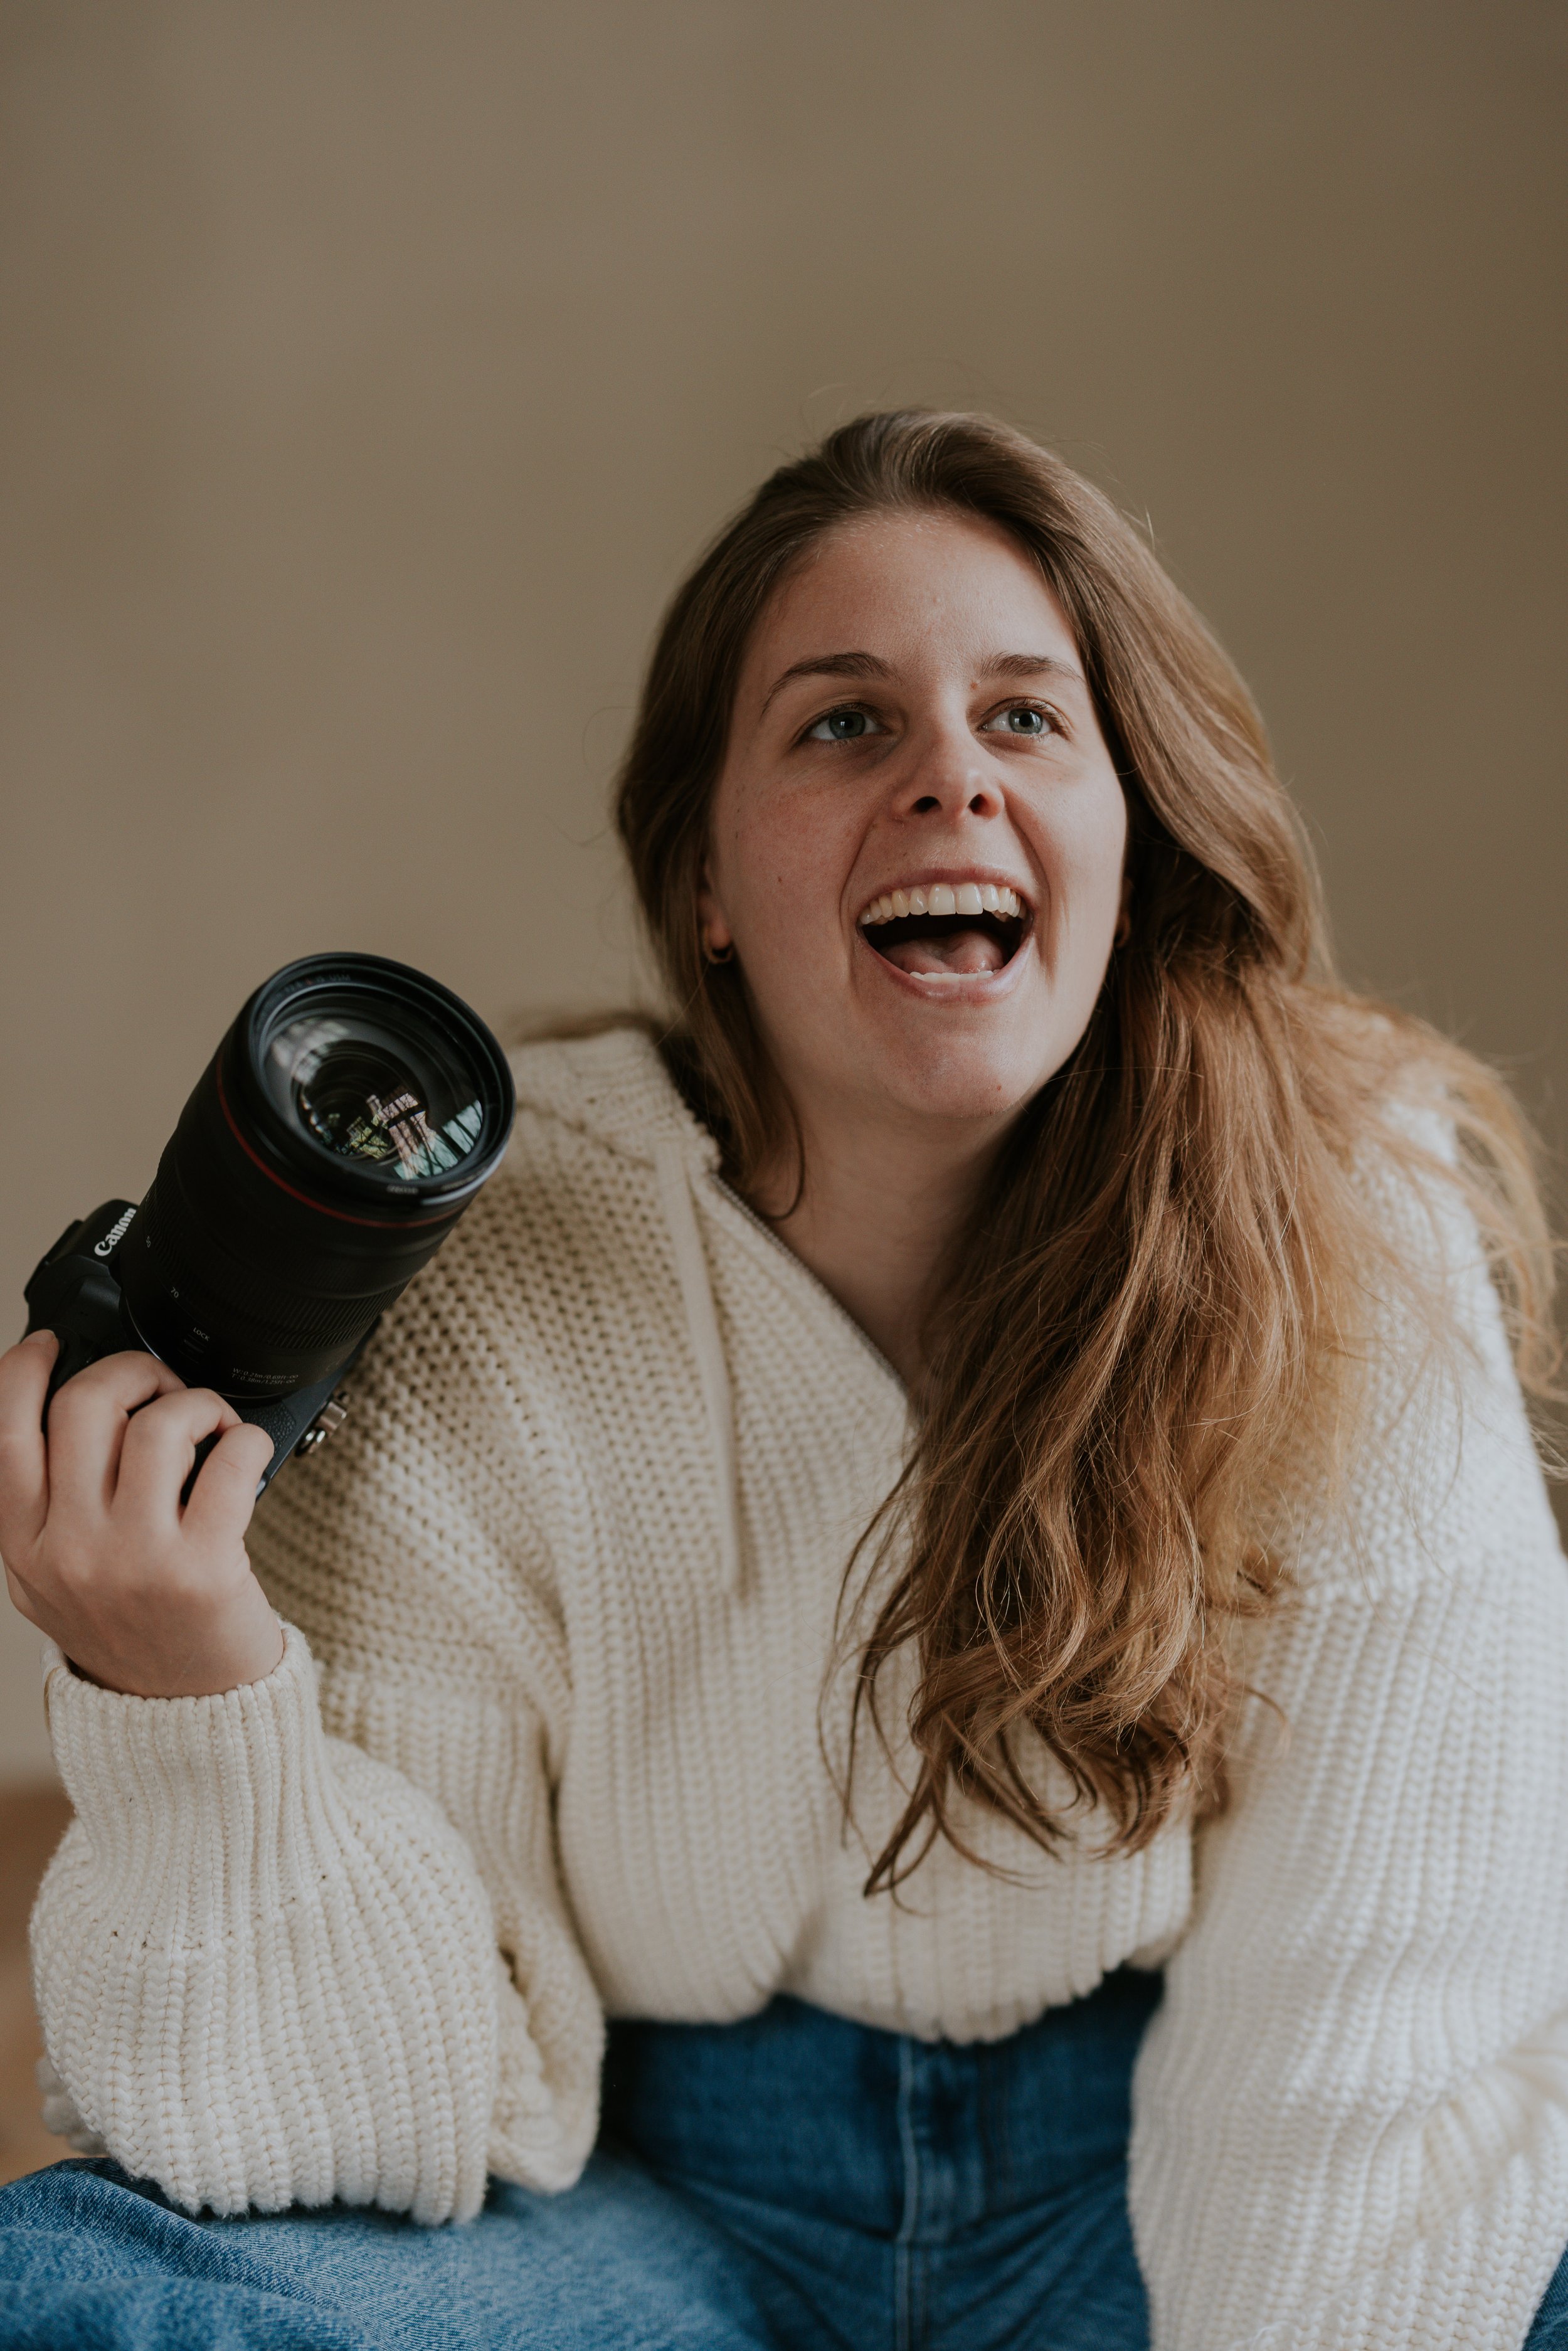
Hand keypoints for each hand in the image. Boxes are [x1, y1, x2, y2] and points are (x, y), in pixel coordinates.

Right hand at [0, 1334, 282, 1697]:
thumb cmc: (133, 1637)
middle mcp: (70, 1552)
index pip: (5, 1436)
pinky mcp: (204, 1568)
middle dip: (130, 1370)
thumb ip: (45, 1510)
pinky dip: (245, 1438)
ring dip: (193, 1402)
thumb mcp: (54, 1584)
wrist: (188, 1724)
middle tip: (159, 1382)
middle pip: (83, 1409)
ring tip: (209, 1424)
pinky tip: (244, 1453)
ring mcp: (135, 1560)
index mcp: (25, 1550)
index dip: (23, 1371)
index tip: (51, 1342)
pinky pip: (227, 1459)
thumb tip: (59, 1411)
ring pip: (156, 1425)